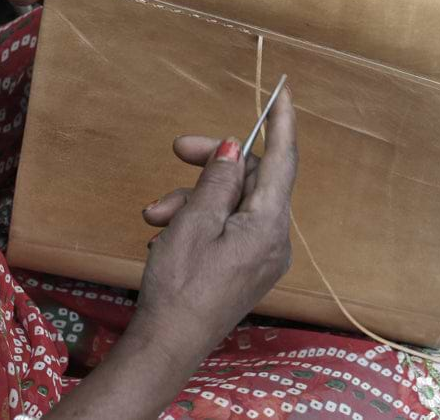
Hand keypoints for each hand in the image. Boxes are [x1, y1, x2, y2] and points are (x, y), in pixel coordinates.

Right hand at [135, 88, 297, 354]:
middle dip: (212, 165)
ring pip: (234, 204)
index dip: (281, 123)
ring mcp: (263, 256)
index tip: (282, 91)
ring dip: (195, 199)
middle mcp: (275, 240)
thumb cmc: (179, 286)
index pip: (283, 160)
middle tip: (177, 149)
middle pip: (252, 180)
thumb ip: (217, 180)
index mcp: (268, 225)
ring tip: (155, 214)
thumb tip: (235, 147)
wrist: (168, 347)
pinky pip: (231, 228)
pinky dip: (201, 221)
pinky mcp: (248, 268)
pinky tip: (167, 233)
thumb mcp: (193, 223)